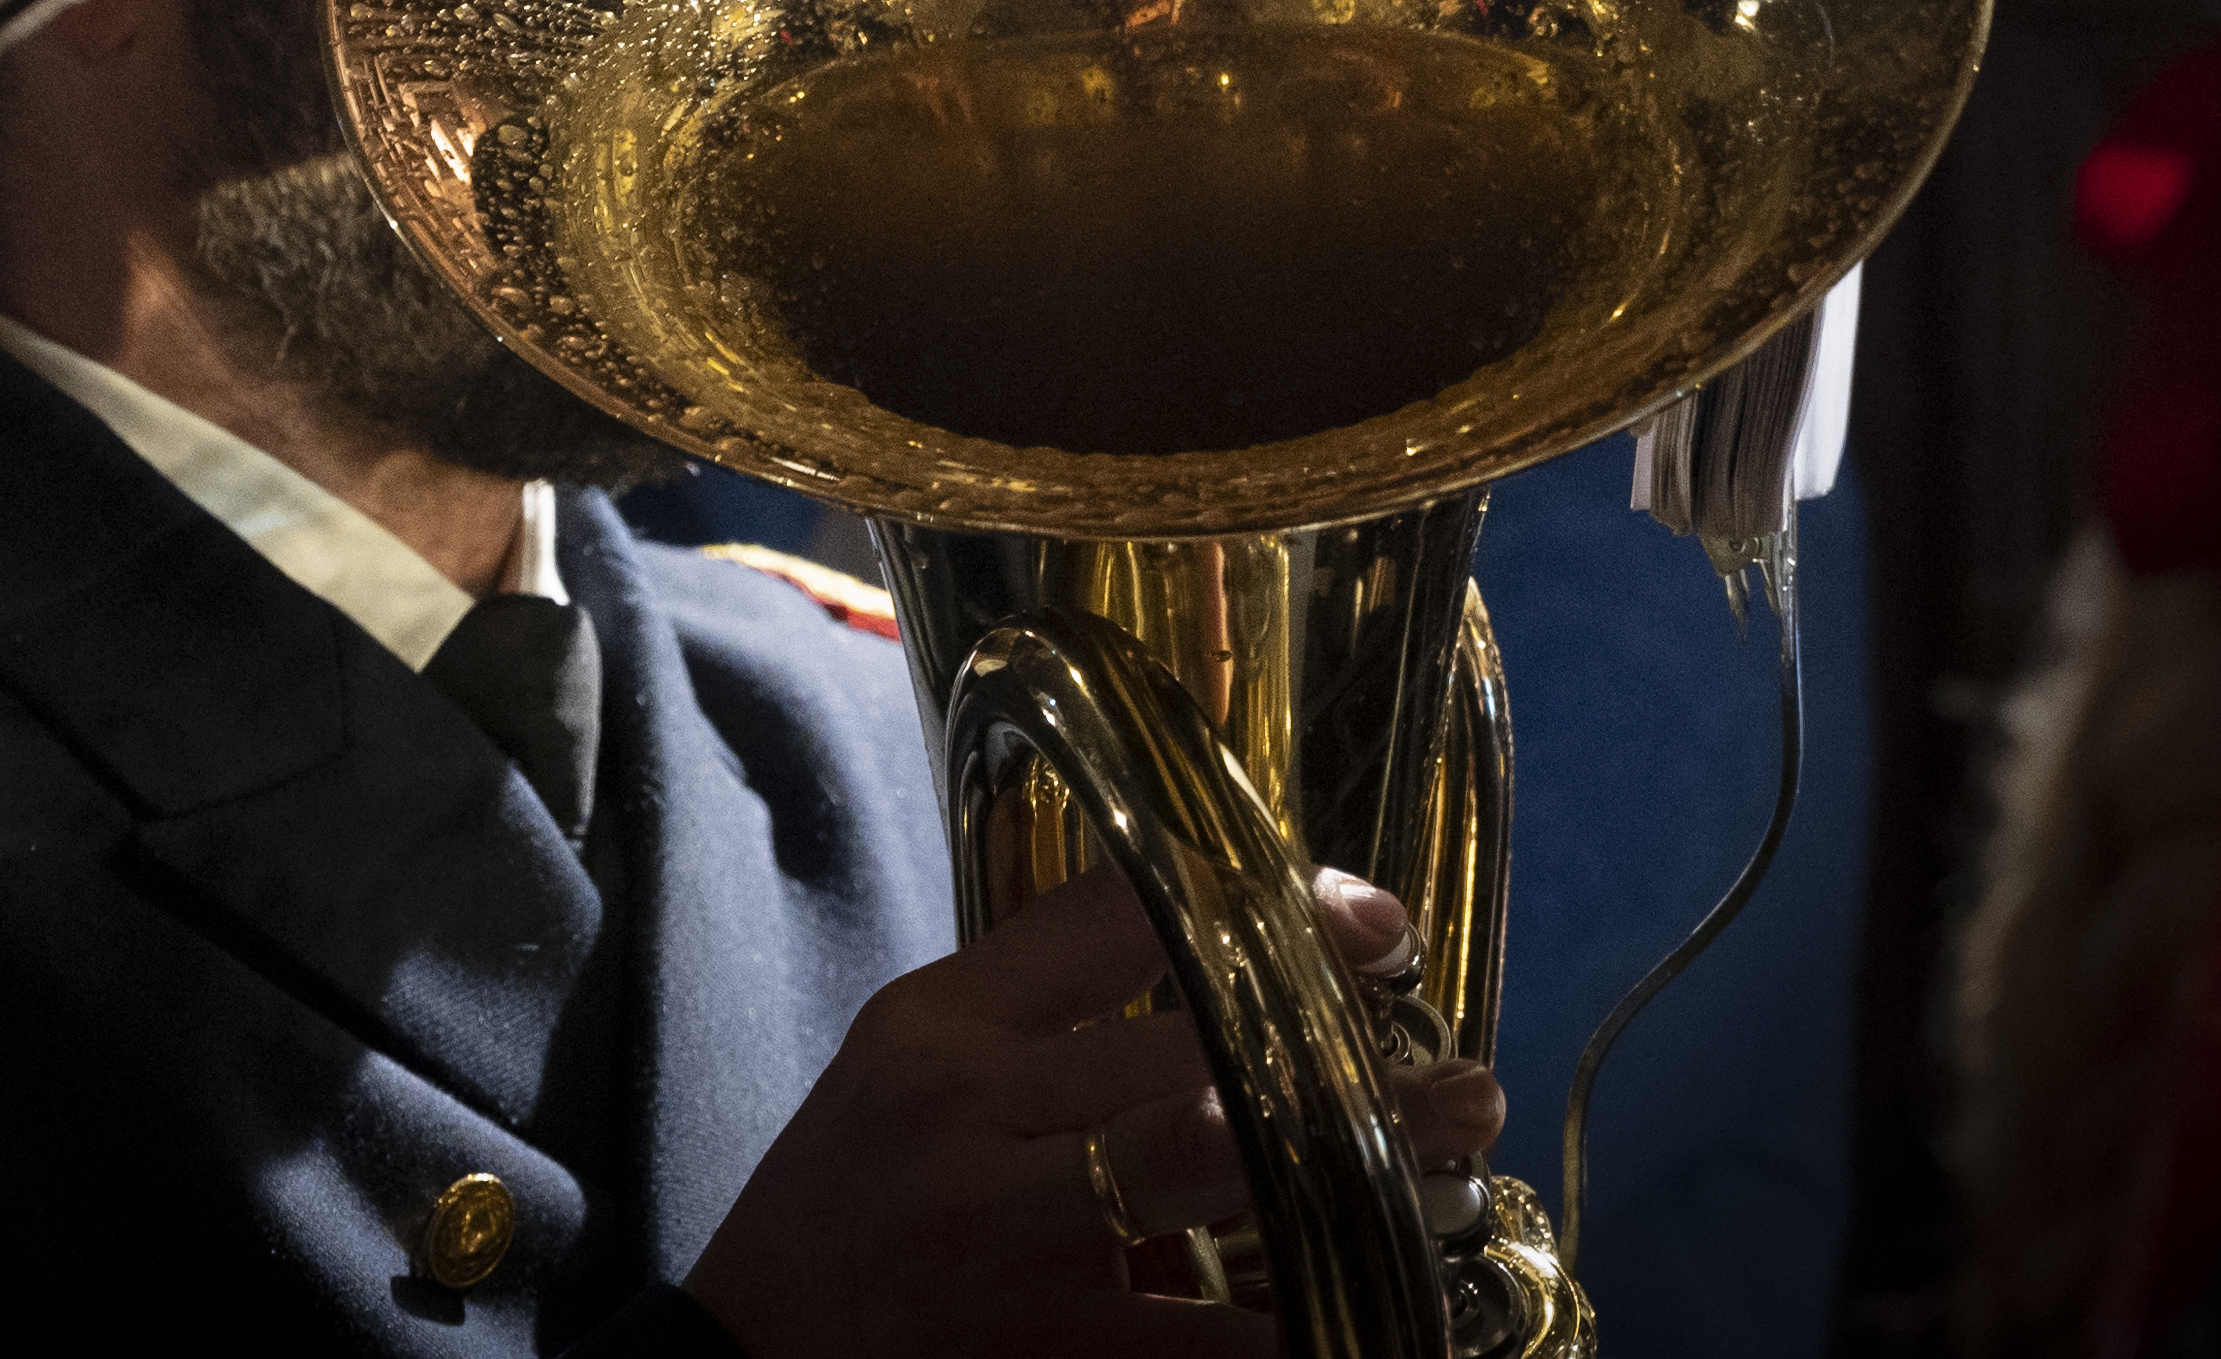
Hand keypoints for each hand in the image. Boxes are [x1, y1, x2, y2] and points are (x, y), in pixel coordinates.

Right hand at [682, 866, 1501, 1358]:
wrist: (757, 1355)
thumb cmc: (849, 1194)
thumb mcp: (912, 1056)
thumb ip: (1041, 1003)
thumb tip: (1234, 955)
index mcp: (944, 1027)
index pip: (1121, 918)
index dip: (1269, 906)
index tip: (1371, 927)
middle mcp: (977, 1121)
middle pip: (1193, 1046)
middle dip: (1348, 1056)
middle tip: (1463, 1073)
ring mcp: (1015, 1247)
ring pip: (1217, 1171)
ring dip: (1357, 1164)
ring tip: (1455, 1156)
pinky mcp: (1049, 1357)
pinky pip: (1209, 1336)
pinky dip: (1299, 1316)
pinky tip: (1377, 1302)